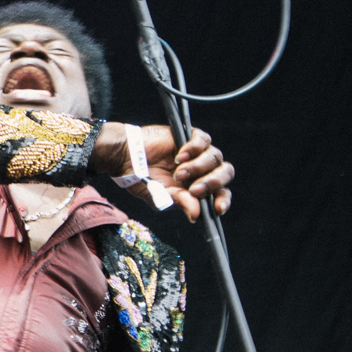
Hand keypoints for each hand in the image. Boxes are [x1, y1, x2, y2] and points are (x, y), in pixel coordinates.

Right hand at [94, 123, 232, 221]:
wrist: (126, 159)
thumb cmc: (143, 180)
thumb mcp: (161, 197)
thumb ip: (180, 202)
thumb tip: (195, 214)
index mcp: (199, 187)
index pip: (221, 192)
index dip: (223, 200)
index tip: (217, 208)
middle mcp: (203, 169)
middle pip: (225, 173)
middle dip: (212, 183)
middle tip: (194, 189)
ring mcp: (198, 153)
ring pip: (215, 157)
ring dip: (198, 168)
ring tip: (178, 173)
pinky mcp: (190, 136)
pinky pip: (203, 140)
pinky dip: (194, 149)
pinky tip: (179, 156)